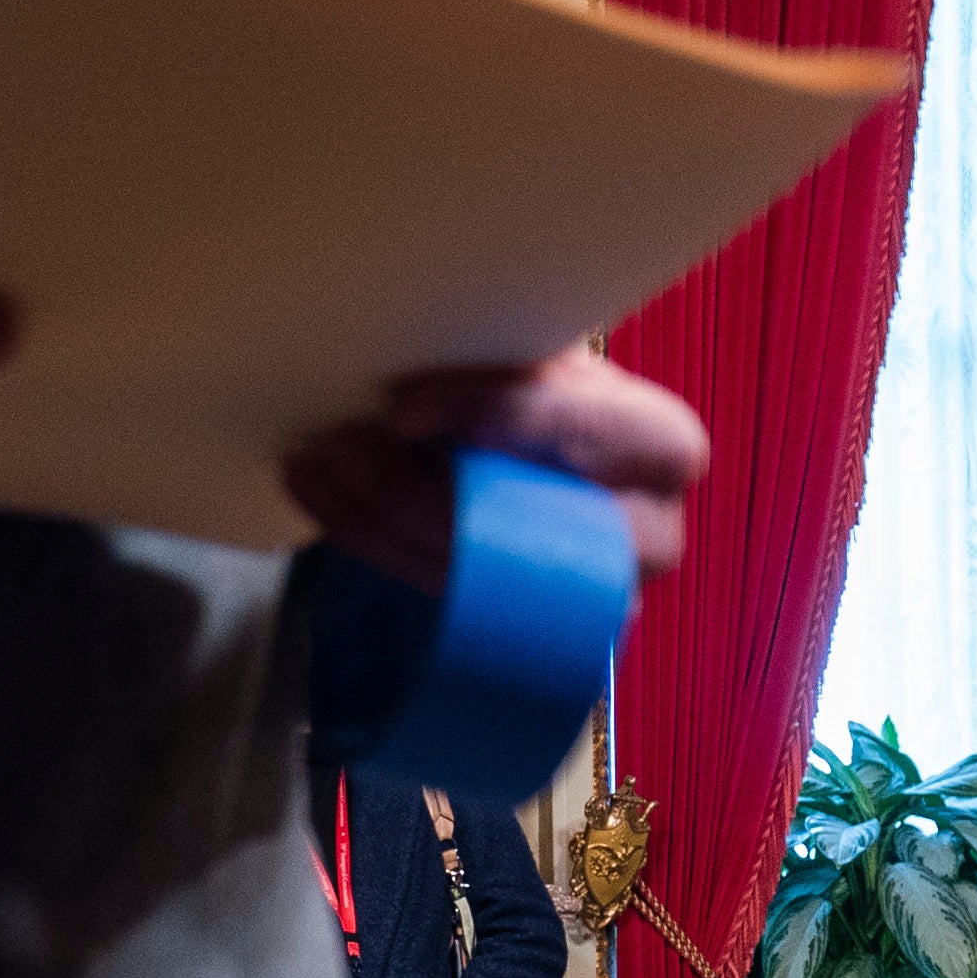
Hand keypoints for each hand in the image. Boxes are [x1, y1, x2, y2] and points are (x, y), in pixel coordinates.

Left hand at [285, 349, 709, 589]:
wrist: (567, 456)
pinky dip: (366, 538)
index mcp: (663, 447)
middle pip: (513, 522)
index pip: (579, 428)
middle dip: (406, 488)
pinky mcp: (521, 621)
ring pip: (459, 565)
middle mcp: (644, 536)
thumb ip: (507, 357)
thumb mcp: (551, 357)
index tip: (402, 410)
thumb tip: (414, 356)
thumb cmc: (559, 390)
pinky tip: (319, 493)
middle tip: (337, 442)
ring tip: (313, 460)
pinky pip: (430, 586)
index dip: (490, 416)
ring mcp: (585, 596)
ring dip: (370, 514)